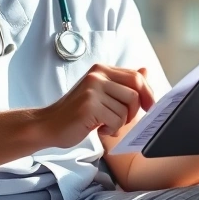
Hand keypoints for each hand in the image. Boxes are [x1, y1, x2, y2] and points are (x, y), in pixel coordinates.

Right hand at [39, 64, 155, 148]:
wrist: (49, 124)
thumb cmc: (76, 112)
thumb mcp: (101, 93)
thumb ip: (122, 83)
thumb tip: (145, 70)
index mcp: (101, 69)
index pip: (136, 77)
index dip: (147, 93)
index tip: (149, 107)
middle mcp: (97, 75)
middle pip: (135, 92)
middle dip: (134, 111)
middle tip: (122, 120)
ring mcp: (92, 90)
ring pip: (126, 110)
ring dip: (119, 123)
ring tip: (104, 124)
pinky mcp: (89, 106)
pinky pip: (116, 120)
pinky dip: (111, 130)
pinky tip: (98, 129)